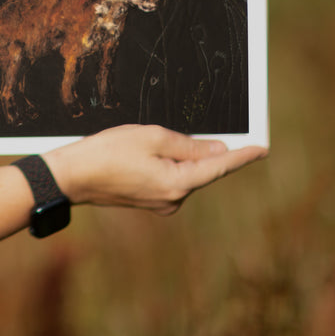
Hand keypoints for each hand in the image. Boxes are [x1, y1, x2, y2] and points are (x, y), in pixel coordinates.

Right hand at [45, 124, 266, 215]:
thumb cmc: (107, 152)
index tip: (263, 148)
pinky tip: (140, 152)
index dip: (242, 155)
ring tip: (139, 142)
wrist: (71, 177)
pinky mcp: (149, 200)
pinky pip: (169, 177)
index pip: (219, 167)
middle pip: (200, 169)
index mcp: (178, 184)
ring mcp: (161, 203)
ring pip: (183, 172)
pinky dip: (165, 163)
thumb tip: (217, 152)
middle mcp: (174, 199)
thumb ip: (189, 145)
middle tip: (172, 132)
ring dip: (175, 154)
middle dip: (197, 149)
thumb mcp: (151, 137)